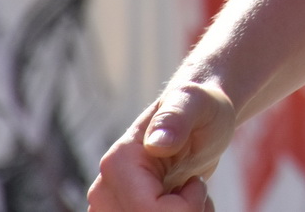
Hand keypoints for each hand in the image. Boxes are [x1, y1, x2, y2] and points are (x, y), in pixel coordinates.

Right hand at [88, 81, 236, 210]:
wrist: (198, 120)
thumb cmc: (199, 108)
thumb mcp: (196, 104)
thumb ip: (176, 118)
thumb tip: (157, 143)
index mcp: (118, 162)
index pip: (148, 210)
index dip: (185, 207)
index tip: (196, 183)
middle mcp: (104, 190)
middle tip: (195, 188)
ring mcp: (109, 206)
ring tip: (190, 194)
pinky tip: (184, 204)